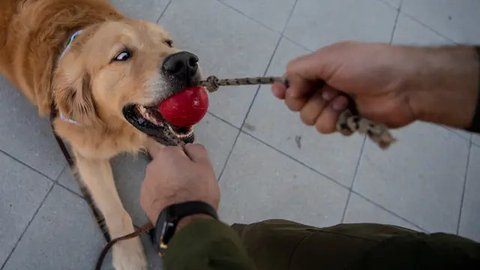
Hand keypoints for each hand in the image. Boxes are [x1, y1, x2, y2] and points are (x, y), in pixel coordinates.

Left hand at [140, 143, 219, 225]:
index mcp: (166, 154)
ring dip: (167, 184)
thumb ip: (196, 150)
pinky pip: (155, 193)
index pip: (178, 150)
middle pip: (166, 164)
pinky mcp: (143, 201)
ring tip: (181, 197)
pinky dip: (162, 196)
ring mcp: (145, 184)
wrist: (185, 221)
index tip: (194, 171)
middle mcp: (151, 166)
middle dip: (175, 171)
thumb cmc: (197, 191)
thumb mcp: (206, 166)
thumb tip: (188, 148)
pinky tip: (173, 205)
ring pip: (159, 179)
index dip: (188, 160)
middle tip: (189, 184)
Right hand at [272, 41, 478, 131]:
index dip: (284, 88)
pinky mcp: (347, 122)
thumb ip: (300, 70)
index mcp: (320, 68)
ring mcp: (335, 106)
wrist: (402, 85)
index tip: (279, 92)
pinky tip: (350, 112)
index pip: (293, 81)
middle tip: (326, 93)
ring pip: (311, 119)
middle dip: (308, 101)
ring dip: (324, 111)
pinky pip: (328, 129)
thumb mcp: (328, 58)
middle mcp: (324, 87)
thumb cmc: (365, 66)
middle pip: (297, 104)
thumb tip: (287, 86)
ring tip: (343, 101)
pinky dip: (336, 121)